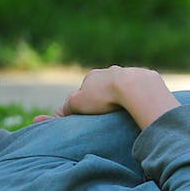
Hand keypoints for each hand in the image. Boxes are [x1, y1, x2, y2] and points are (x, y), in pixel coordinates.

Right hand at [59, 66, 179, 129]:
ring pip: (122, 87)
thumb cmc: (103, 95)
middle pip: (103, 87)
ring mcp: (128, 73)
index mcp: (92, 76)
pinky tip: (137, 107)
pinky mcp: (144, 80)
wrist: (134, 86)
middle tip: (106, 113)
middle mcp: (109, 71)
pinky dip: (136, 97)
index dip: (85, 102)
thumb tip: (45, 118)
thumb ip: (63, 110)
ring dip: (121, 97)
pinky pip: (138, 90)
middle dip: (104, 98)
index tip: (89, 114)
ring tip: (122, 112)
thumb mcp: (77, 103)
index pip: (85, 90)